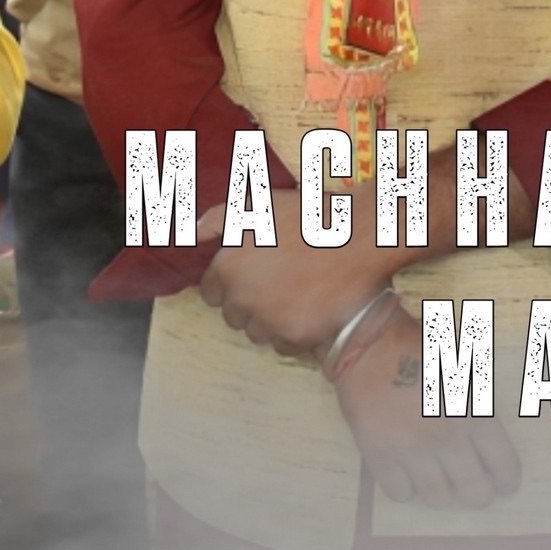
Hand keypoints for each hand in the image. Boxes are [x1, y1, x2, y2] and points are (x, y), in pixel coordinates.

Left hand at [196, 187, 394, 354]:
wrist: (358, 236)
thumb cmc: (309, 216)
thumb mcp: (258, 204)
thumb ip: (217, 219)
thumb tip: (192, 236)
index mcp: (228, 268)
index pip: (210, 292)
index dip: (230, 281)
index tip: (252, 272)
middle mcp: (242, 300)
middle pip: (233, 315)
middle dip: (249, 301)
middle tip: (277, 282)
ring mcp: (268, 322)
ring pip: (257, 332)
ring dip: (269, 319)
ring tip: (295, 295)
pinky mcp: (294, 338)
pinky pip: (283, 344)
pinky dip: (292, 332)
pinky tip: (309, 309)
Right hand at [335, 309, 521, 508]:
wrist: (370, 345)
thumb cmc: (422, 348)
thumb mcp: (465, 368)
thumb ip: (479, 404)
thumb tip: (490, 439)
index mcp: (473, 412)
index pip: (502, 464)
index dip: (507, 480)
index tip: (506, 485)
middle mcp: (446, 437)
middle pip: (473, 491)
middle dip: (479, 495)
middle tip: (477, 493)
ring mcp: (412, 450)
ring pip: (437, 498)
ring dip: (444, 495)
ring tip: (445, 486)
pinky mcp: (380, 457)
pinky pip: (401, 493)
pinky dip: (408, 489)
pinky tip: (410, 475)